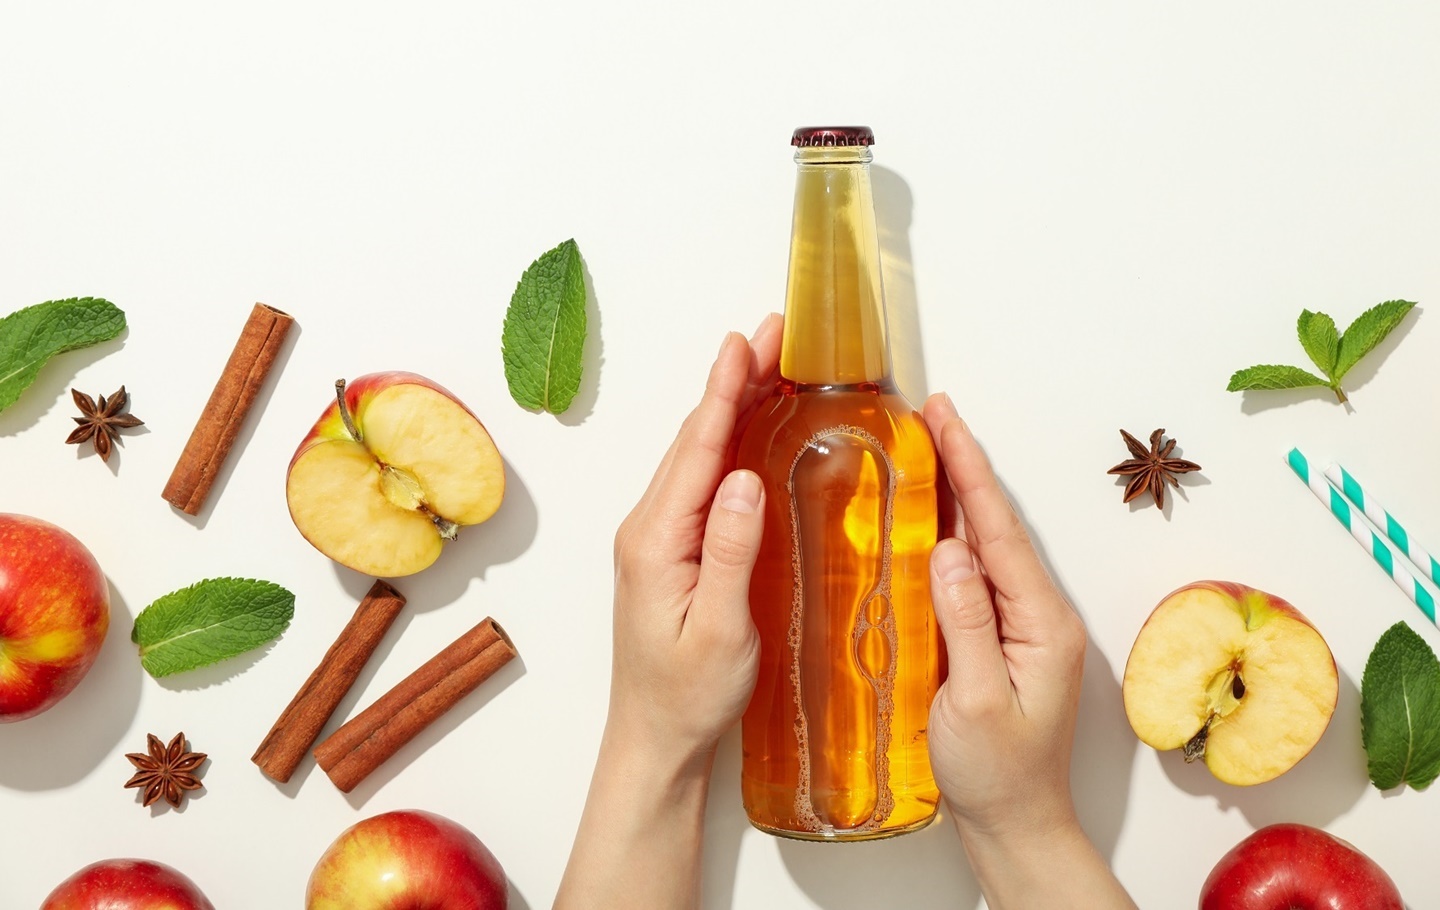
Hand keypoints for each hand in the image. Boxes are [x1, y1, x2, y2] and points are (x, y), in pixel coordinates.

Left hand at [555, 315, 782, 909]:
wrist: (655, 740)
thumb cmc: (689, 695)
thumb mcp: (721, 629)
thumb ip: (729, 550)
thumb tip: (742, 477)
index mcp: (656, 540)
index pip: (697, 449)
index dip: (725, 390)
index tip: (746, 341)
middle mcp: (648, 528)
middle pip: (695, 438)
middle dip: (734, 379)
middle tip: (772, 331)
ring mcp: (656, 538)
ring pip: (697, 455)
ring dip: (731, 404)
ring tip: (766, 361)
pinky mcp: (670, 551)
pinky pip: (700, 480)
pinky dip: (727, 442)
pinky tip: (748, 427)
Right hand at [922, 393, 1135, 908]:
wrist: (1014, 824)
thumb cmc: (997, 775)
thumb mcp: (974, 700)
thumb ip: (965, 622)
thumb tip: (948, 549)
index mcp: (1042, 622)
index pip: (1000, 531)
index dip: (971, 471)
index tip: (945, 421)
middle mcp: (1038, 615)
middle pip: (997, 526)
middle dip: (964, 466)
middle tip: (931, 414)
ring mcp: (1021, 626)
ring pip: (985, 546)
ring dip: (958, 496)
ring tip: (926, 448)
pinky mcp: (999, 640)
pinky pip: (974, 575)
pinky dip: (950, 537)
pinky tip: (928, 519)